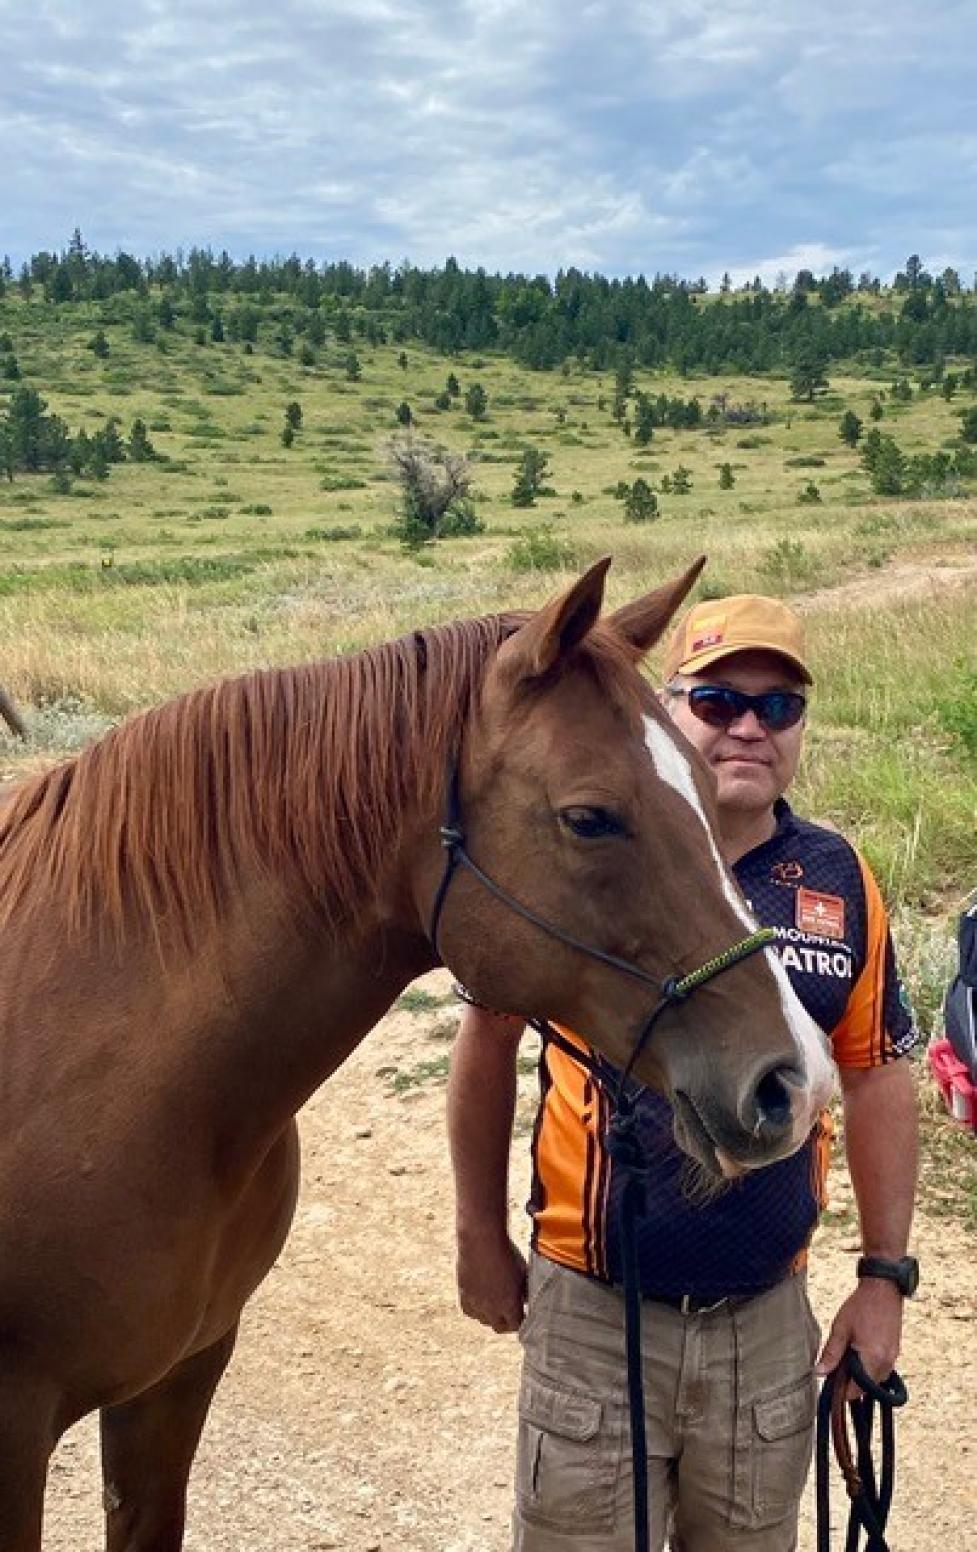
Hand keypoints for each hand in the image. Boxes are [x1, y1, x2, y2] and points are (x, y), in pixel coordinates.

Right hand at [456, 1228, 527, 1333]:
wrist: (481, 1240)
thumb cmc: (506, 1252)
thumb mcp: (523, 1271)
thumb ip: (525, 1290)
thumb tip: (526, 1300)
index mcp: (509, 1304)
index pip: (517, 1326)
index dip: (522, 1322)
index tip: (524, 1315)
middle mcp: (491, 1308)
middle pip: (500, 1327)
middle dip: (508, 1323)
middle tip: (511, 1315)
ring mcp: (476, 1303)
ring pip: (484, 1320)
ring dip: (491, 1316)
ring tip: (496, 1305)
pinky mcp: (463, 1295)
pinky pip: (469, 1311)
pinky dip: (475, 1309)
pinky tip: (481, 1301)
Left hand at [816, 1278, 904, 1399]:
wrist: (884, 1289)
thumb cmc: (861, 1306)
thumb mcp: (840, 1328)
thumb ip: (831, 1353)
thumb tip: (819, 1373)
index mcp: (872, 1359)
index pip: (856, 1391)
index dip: (840, 1390)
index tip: (830, 1381)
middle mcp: (886, 1364)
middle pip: (865, 1389)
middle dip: (850, 1382)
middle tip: (837, 1366)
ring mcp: (893, 1359)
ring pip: (874, 1380)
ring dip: (860, 1375)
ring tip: (847, 1356)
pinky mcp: (895, 1353)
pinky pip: (880, 1370)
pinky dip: (869, 1368)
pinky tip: (859, 1353)